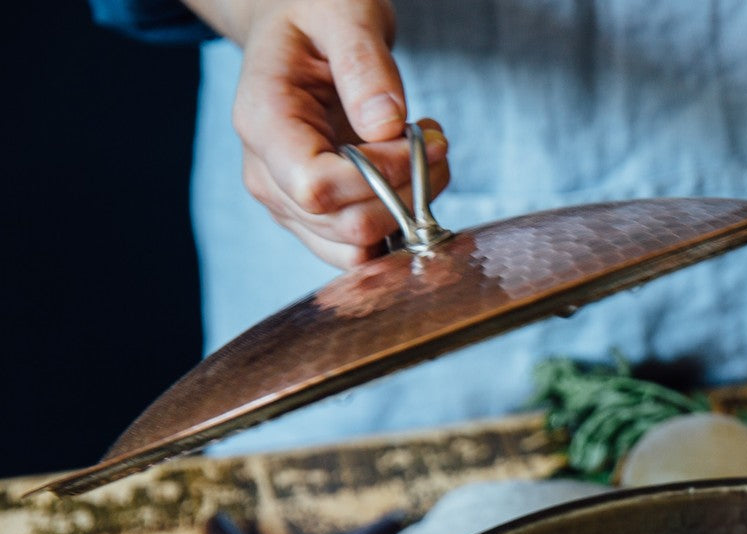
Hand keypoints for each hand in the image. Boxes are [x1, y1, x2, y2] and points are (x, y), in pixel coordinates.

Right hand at [191, 0, 449, 267]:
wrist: (298, 26)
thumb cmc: (315, 13)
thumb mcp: (343, 13)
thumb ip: (363, 64)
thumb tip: (386, 124)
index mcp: (262, 121)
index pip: (317, 186)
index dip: (380, 177)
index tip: (419, 142)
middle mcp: (267, 173)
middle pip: (345, 224)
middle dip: (405, 194)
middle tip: (436, 144)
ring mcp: (289, 203)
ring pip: (357, 246)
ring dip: (407, 211)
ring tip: (425, 154)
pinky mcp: (316, 219)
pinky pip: (361, 249)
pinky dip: (397, 223)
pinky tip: (408, 178)